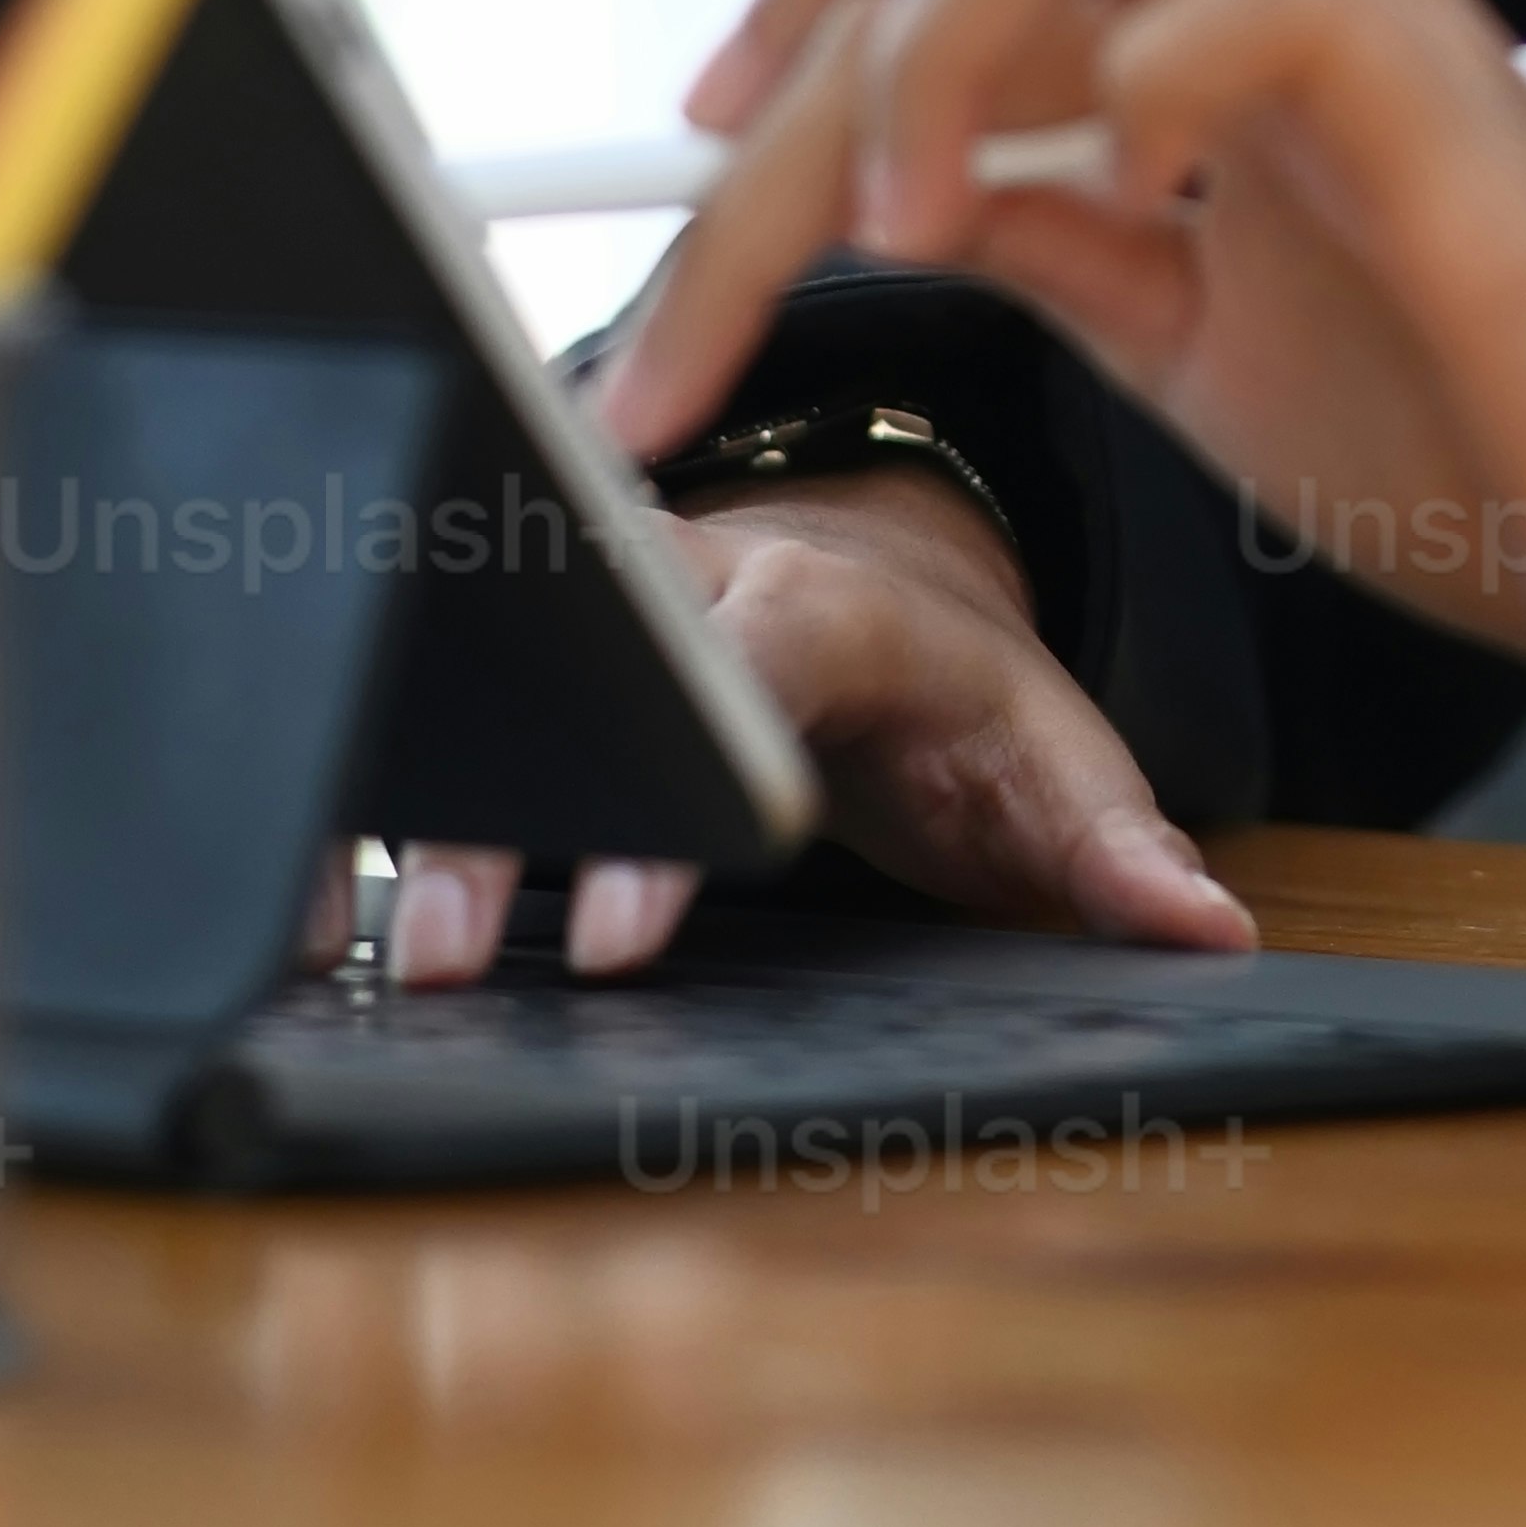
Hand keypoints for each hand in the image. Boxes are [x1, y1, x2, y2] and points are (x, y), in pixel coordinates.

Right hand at [330, 460, 1257, 987]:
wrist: (871, 575)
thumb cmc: (956, 692)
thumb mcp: (1056, 753)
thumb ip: (1119, 846)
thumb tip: (1208, 934)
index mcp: (825, 600)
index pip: (758, 663)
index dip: (696, 779)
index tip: (640, 925)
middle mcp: (690, 576)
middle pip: (587, 663)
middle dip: (513, 808)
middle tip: (455, 949)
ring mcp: (591, 609)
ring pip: (489, 677)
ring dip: (419, 815)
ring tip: (368, 951)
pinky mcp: (526, 658)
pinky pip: (432, 706)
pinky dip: (370, 802)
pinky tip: (316, 911)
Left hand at [593, 0, 1525, 752]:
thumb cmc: (1487, 457)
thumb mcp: (1202, 343)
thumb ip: (1070, 241)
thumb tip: (908, 193)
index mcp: (1205, 22)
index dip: (790, 4)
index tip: (685, 163)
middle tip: (714, 172)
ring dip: (921, 52)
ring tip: (903, 238)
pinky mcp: (1422, 61)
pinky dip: (1128, 94)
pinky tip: (1131, 216)